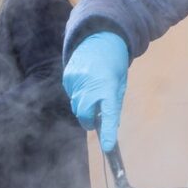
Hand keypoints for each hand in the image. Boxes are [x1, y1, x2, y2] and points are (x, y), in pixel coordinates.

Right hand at [62, 32, 128, 151]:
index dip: (108, 133)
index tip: (108, 147)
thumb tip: (107, 127)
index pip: (109, 114)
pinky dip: (78, 95)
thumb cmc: (113, 65)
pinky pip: (72, 95)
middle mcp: (90, 84)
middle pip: (85, 115)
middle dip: (90, 120)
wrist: (99, 39)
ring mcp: (76, 81)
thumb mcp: (119, 85)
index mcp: (108, 86)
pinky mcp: (67, 78)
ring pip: (77, 106)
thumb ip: (113, 105)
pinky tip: (85, 82)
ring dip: (84, 106)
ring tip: (93, 91)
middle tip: (96, 119)